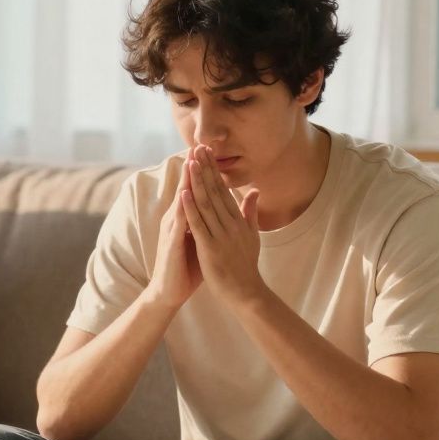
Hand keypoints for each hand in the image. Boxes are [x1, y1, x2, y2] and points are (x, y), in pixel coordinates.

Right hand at [143, 157, 202, 309]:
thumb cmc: (186, 266)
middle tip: (199, 144)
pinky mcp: (170, 244)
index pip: (195, 190)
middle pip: (186, 189)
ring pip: (180, 201)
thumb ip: (211, 223)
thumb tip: (221, 208)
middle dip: (192, 167)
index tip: (210, 151)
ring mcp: (171, 230)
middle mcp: (176, 220)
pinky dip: (181, 210)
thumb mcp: (202, 240)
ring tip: (190, 162)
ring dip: (185, 182)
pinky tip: (184, 197)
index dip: (203, 171)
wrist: (169, 291)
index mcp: (186, 218)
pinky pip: (176, 224)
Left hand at [180, 144, 264, 307]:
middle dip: (206, 168)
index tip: (207, 151)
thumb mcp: (252, 234)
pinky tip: (184, 194)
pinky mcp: (210, 248)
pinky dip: (190, 209)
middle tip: (198, 147)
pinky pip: (199, 225)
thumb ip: (251, 211)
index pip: (224, 189)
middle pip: (216, 191)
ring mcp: (221, 236)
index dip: (214, 169)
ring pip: (207, 204)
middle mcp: (231, 224)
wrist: (246, 292)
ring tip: (190, 162)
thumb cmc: (246, 265)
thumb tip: (255, 190)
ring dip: (197, 182)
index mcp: (238, 220)